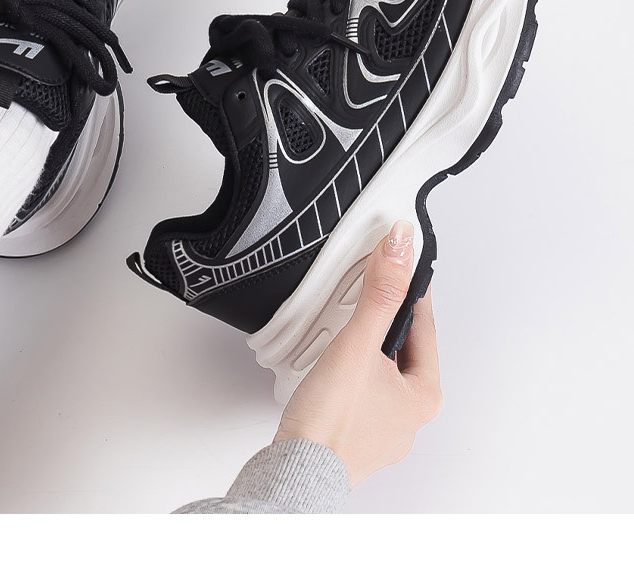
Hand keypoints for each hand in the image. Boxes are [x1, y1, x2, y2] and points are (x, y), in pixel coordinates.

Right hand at [274, 221, 442, 488]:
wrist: (294, 471)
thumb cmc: (331, 423)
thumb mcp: (359, 345)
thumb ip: (380, 294)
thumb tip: (399, 249)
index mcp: (424, 396)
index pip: (423, 325)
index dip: (410, 290)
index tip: (401, 265)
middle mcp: (409, 416)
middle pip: (401, 347)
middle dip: (383, 319)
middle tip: (368, 293)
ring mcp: (382, 427)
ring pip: (378, 369)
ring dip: (362, 346)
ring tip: (343, 331)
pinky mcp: (355, 433)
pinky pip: (359, 389)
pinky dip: (347, 371)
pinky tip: (329, 367)